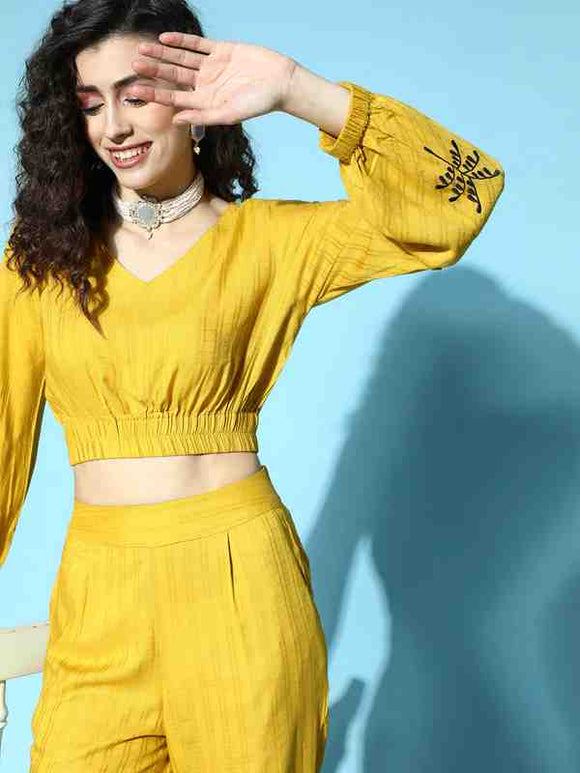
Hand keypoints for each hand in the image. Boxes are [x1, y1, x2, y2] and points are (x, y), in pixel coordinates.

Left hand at [128, 32, 297, 125]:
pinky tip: (165, 39)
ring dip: (163, 54)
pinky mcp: (222, 51)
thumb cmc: (259, 103)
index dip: (154, 93)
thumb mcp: (229, 114)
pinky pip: (198, 45)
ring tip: (142, 49)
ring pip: (182, 59)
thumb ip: (202, 117)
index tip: (134, 91)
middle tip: (133, 64)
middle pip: (174, 77)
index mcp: (206, 102)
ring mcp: (213, 67)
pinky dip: (182, 42)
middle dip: (154, 71)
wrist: (281, 82)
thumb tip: (176, 120)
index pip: (174, 97)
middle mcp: (206, 85)